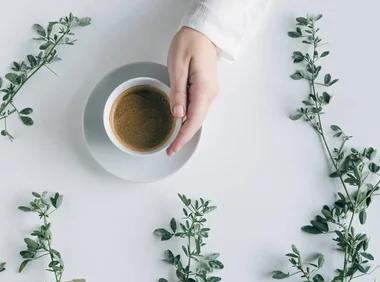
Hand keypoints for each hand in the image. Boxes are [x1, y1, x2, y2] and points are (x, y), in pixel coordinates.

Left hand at [166, 27, 217, 155]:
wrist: (203, 31)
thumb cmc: (189, 43)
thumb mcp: (178, 66)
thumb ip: (178, 91)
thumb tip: (178, 114)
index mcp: (203, 89)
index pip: (193, 120)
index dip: (182, 137)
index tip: (172, 149)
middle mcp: (210, 94)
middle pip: (197, 122)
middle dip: (183, 137)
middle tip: (170, 150)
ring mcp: (210, 92)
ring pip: (197, 117)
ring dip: (186, 130)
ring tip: (173, 141)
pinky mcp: (206, 89)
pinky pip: (198, 109)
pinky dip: (189, 120)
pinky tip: (180, 125)